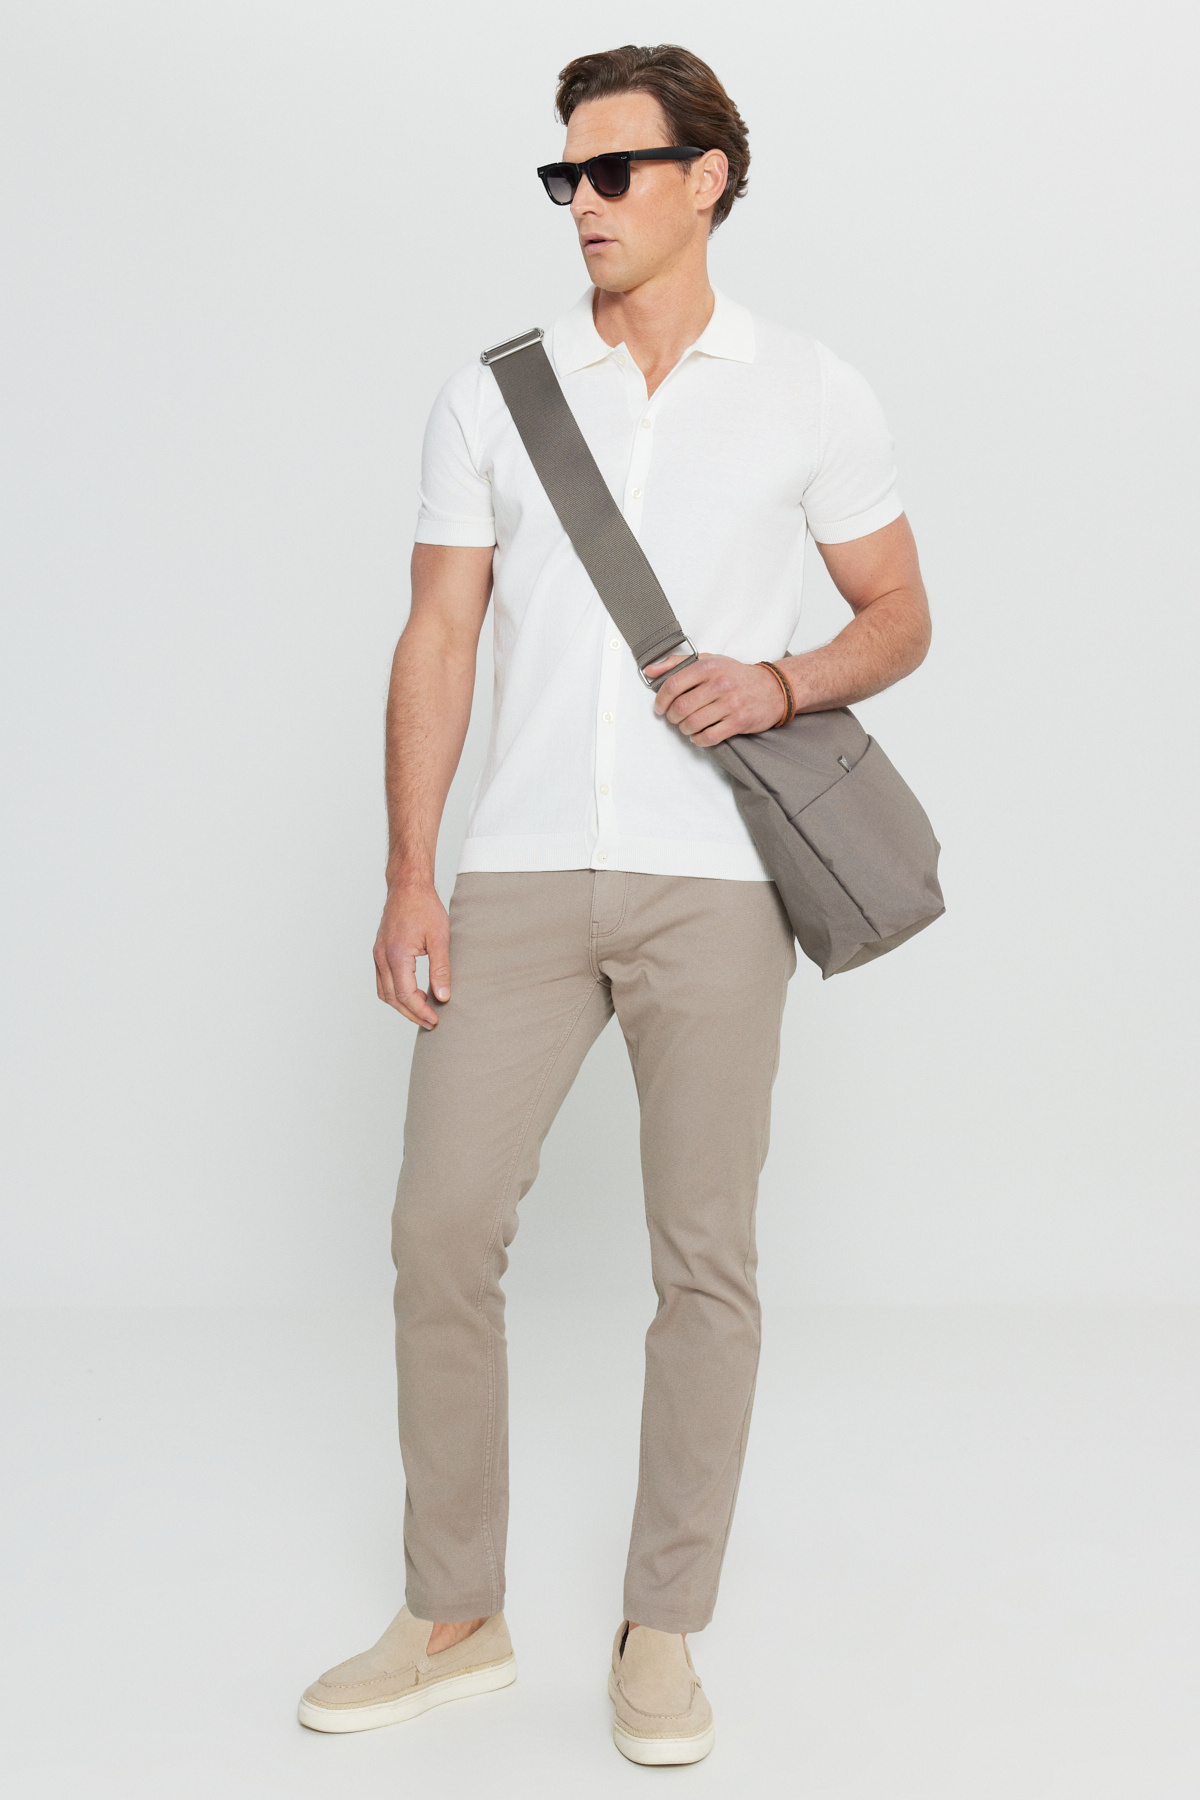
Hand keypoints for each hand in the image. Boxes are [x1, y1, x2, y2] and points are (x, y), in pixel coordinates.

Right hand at [373, 878, 450, 1028]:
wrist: (407, 886)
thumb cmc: (424, 907)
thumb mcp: (439, 938)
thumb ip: (441, 969)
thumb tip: (443, 996)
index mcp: (396, 956)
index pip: (406, 996)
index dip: (421, 1012)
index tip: (436, 1020)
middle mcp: (382, 958)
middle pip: (393, 999)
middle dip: (412, 1014)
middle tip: (431, 1022)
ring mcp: (378, 955)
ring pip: (384, 992)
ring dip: (402, 1006)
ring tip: (423, 1011)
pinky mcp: (379, 952)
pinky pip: (383, 981)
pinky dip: (395, 993)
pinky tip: (413, 994)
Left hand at [645, 652, 787, 745]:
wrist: (774, 688)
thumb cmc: (737, 675)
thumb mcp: (709, 660)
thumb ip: (677, 663)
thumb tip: (650, 670)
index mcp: (709, 666)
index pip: (674, 684)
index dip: (661, 700)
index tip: (660, 708)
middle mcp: (720, 683)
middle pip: (681, 707)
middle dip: (672, 717)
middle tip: (674, 718)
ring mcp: (730, 703)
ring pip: (693, 724)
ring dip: (684, 729)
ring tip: (687, 726)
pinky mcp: (739, 722)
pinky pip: (709, 737)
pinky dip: (699, 739)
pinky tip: (699, 734)